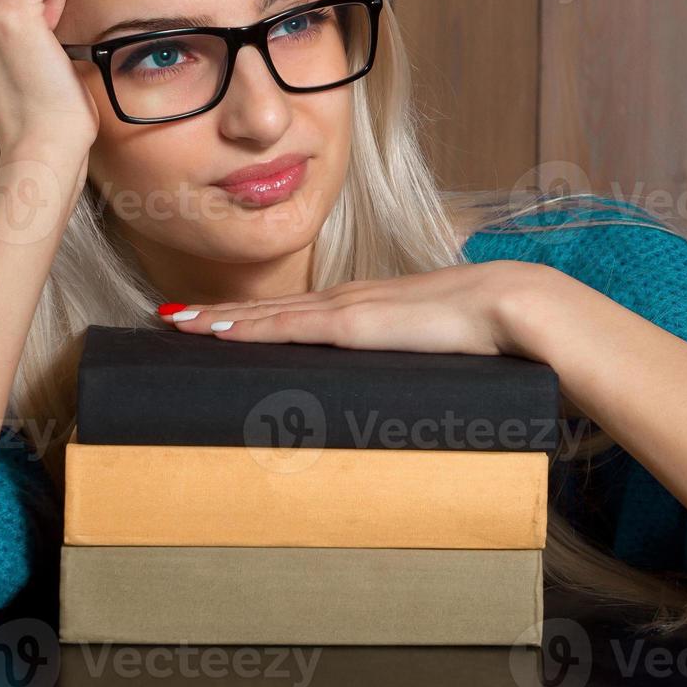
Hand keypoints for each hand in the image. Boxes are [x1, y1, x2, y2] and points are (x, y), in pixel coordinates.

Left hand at [157, 260, 552, 357]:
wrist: (515, 308)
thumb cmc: (488, 335)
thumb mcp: (439, 352)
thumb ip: (417, 365)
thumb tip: (413, 385)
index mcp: (370, 308)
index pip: (300, 311)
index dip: (256, 316)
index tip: (219, 320)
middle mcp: (350, 301)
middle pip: (270, 309)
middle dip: (220, 315)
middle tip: (172, 318)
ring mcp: (348, 309)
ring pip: (267, 314)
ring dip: (218, 320)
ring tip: (175, 322)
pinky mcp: (352, 325)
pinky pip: (286, 328)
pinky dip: (246, 329)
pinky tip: (214, 331)